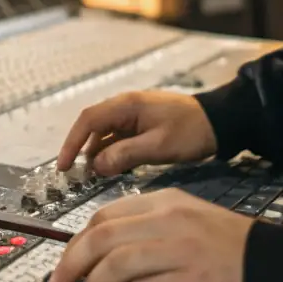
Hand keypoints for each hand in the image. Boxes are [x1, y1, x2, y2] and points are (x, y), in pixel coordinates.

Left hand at [47, 189, 251, 281]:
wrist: (277, 264)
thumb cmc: (230, 246)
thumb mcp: (188, 219)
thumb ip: (148, 228)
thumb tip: (104, 255)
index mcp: (166, 202)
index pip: (105, 215)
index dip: (76, 241)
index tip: (66, 262)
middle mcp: (169, 220)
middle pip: (101, 237)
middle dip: (70, 264)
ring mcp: (180, 250)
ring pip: (114, 265)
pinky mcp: (191, 281)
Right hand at [57, 91, 216, 175]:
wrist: (219, 122)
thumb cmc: (190, 132)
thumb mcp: (158, 146)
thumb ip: (125, 155)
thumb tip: (95, 166)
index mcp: (127, 105)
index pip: (88, 120)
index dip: (72, 143)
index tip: (63, 167)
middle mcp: (125, 106)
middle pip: (92, 125)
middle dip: (80, 149)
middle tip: (74, 175)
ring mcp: (133, 115)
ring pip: (104, 133)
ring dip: (96, 153)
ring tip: (92, 176)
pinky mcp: (140, 124)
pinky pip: (117, 137)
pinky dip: (110, 152)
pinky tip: (111, 168)